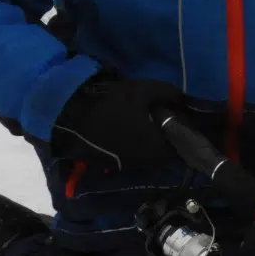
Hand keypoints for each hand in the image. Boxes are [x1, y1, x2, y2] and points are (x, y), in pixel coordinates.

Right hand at [52, 76, 184, 172]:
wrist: (71, 119)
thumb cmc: (112, 105)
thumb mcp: (143, 91)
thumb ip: (167, 92)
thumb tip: (181, 98)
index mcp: (158, 148)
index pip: (182, 147)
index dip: (182, 132)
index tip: (179, 117)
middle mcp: (146, 162)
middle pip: (165, 151)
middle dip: (167, 136)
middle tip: (163, 117)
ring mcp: (128, 165)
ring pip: (149, 154)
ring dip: (151, 140)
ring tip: (146, 120)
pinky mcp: (113, 164)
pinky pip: (133, 154)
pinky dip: (135, 143)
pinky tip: (129, 128)